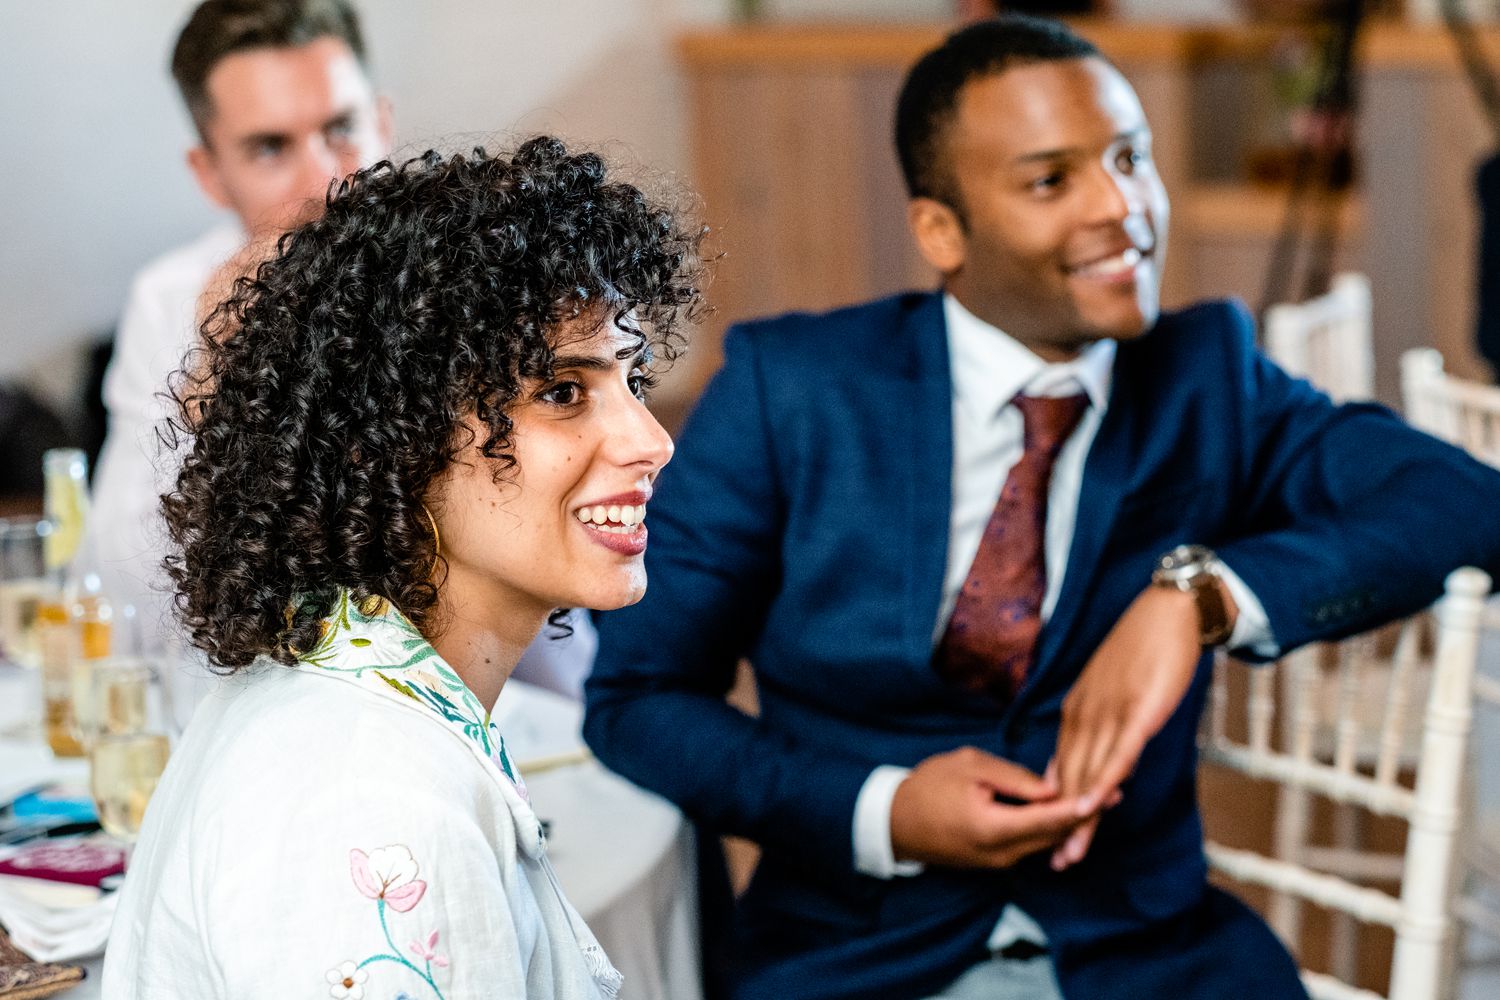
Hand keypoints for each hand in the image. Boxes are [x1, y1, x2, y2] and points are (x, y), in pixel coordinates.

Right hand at [890, 746, 1091, 868]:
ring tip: (1098, 795)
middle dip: (1085, 813)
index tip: (1109, 790)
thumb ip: (1015, 779)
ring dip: (1069, 821)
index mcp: (993, 829)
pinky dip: (1049, 828)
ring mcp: (998, 863)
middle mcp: (1001, 854)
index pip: (1049, 820)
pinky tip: (1062, 808)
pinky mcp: (995, 862)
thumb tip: (1053, 788)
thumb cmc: (928, 787)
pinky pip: (1030, 845)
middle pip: (1055, 836)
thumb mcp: (970, 767)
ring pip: (1046, 843)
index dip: (1081, 806)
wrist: (893, 823)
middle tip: (1116, 788)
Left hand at [1048, 582, 1232, 869]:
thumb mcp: (1117, 694)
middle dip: (1062, 824)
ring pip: (1089, 772)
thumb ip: (1107, 728)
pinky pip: (1117, 753)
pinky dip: (1104, 781)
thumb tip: (1106, 763)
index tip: (1049, 840)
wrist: (1168, 611)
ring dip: (1079, 816)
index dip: (1057, 807)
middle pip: (1070, 778)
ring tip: (1071, 852)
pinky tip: (1095, 804)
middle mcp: (1085, 715)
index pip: (1064, 768)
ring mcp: (1109, 713)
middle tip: (1057, 863)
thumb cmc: (1146, 651)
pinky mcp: (1137, 711)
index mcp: (1078, 712)